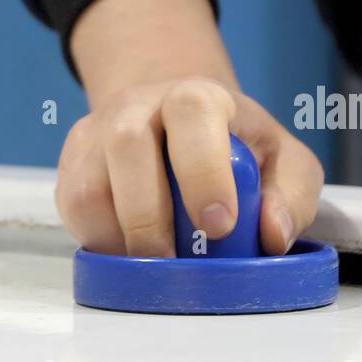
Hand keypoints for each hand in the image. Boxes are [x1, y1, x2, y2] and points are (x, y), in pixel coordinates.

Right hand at [58, 0, 324, 256]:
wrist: (170, 122)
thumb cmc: (231, 147)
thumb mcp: (280, 159)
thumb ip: (291, 193)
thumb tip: (271, 236)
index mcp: (196, 97)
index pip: (193, 115)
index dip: (203, 172)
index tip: (219, 226)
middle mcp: (136, 107)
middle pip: (127, 146)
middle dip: (149, 217)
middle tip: (173, 264)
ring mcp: (94, 135)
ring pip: (89, 188)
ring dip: (119, 238)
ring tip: (152, 263)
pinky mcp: (70, 168)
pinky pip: (73, 211)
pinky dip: (100, 242)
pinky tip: (129, 249)